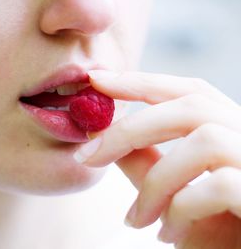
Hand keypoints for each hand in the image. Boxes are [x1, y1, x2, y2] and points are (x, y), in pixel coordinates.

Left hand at [81, 70, 240, 247]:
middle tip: (86, 156)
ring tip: (135, 220)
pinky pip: (218, 186)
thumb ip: (144, 163)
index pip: (190, 91)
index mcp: (233, 133)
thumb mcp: (170, 196)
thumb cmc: (212, 236)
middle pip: (192, 105)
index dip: (140, 81)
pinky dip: (180, 210)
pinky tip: (168, 235)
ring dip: (155, 184)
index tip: (96, 80)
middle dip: (130, 129)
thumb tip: (101, 135)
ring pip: (204, 143)